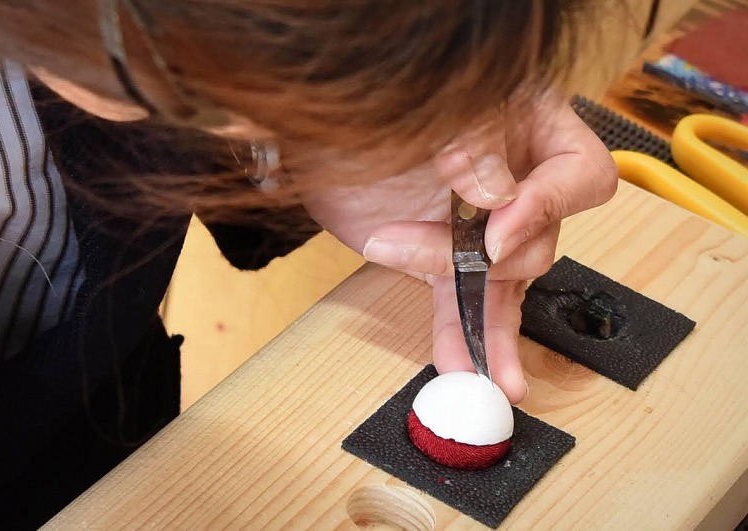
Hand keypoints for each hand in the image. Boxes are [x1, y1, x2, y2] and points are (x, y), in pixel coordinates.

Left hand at [301, 96, 616, 402]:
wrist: (318, 132)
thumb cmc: (381, 98)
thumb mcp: (436, 104)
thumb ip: (473, 142)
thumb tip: (496, 197)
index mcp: (533, 129)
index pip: (579, 174)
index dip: (547, 206)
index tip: (497, 229)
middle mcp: (517, 183)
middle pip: (539, 237)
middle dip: (489, 256)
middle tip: (449, 258)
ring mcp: (482, 228)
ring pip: (503, 286)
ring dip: (492, 329)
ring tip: (489, 376)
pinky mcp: (444, 261)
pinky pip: (462, 301)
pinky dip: (460, 332)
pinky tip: (462, 365)